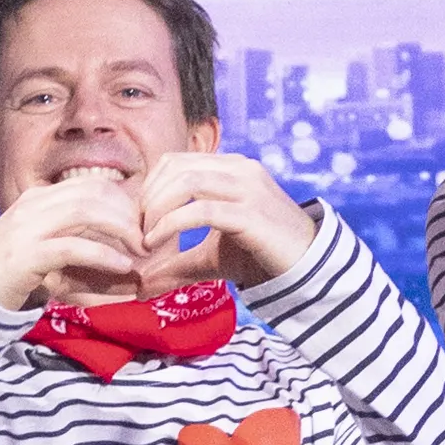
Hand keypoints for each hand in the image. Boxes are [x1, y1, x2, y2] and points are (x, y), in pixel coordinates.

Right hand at [0, 170, 152, 313]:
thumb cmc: (14, 270)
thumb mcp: (44, 241)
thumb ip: (74, 231)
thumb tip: (119, 237)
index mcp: (39, 196)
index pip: (92, 184)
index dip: (123, 200)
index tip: (141, 224)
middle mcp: (34, 204)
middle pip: (94, 192)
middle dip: (128, 213)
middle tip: (146, 238)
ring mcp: (28, 228)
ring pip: (86, 211)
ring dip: (121, 229)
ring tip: (139, 250)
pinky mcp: (27, 255)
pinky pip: (73, 246)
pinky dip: (103, 254)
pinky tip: (122, 266)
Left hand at [133, 149, 319, 289]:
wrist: (308, 267)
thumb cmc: (260, 255)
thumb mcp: (213, 256)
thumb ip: (179, 262)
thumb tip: (143, 283)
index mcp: (230, 168)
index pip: (176, 161)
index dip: (149, 187)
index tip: (137, 220)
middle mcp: (239, 169)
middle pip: (176, 167)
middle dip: (147, 199)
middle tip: (136, 232)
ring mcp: (247, 188)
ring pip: (187, 181)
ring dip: (156, 210)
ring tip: (146, 239)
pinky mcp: (250, 213)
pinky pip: (200, 210)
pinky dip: (170, 225)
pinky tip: (157, 244)